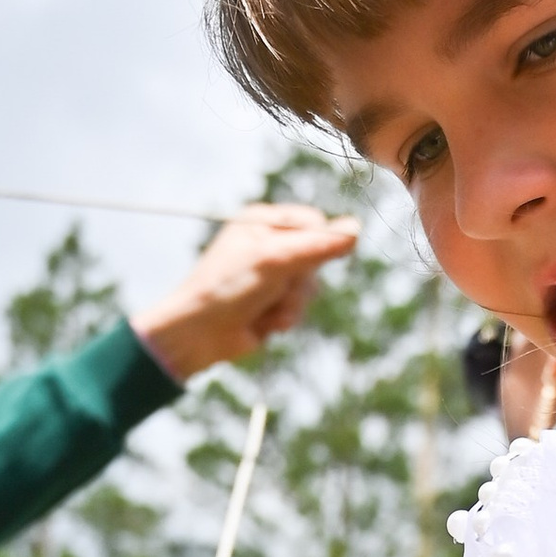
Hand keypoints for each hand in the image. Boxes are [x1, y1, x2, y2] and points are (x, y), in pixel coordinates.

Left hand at [131, 204, 357, 378]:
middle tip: (275, 289)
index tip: (301, 261)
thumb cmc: (227, 288)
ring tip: (267, 311)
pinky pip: (300, 306)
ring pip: (311, 286)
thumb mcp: (274, 260)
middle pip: (318, 257)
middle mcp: (270, 244)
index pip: (315, 222)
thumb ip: (317, 245)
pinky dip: (286, 318)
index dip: (317, 244)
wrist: (198, 335)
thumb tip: (357, 228)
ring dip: (292, 304)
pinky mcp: (273, 302)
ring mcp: (272, 275)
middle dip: (300, 281)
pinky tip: (264, 324)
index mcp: (263, 221)